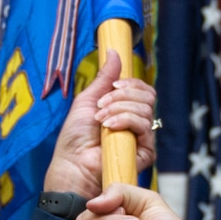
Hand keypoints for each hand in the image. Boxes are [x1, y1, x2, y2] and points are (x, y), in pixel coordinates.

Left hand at [44, 50, 156, 198]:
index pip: (143, 90)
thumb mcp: (87, 101)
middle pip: (148, 96)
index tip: (113, 86)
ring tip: (101, 120)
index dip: (131, 83)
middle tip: (102, 105)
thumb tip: (114, 53)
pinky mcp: (145, 152)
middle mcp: (136, 123)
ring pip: (145, 109)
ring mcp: (142, 138)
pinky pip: (144, 126)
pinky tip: (109, 127)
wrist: (72, 166)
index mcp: (125, 110)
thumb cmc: (75, 140)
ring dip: (119, 109)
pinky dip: (125, 120)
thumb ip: (104, 79)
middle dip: (122, 95)